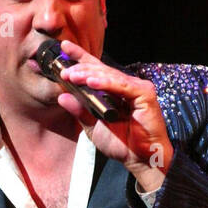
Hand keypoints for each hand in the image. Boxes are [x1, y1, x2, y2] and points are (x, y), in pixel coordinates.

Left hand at [54, 39, 173, 184]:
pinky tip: (91, 82)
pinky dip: (106, 83)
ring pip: (110, 76)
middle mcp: (126, 87)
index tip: (64, 48)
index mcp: (114, 92)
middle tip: (64, 69)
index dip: (81, 58)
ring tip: (73, 75)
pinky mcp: (145, 94)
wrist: (140, 160)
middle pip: (102, 70)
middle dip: (81, 67)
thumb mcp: (93, 127)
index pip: (96, 71)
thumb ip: (80, 111)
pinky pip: (122, 86)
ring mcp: (136, 88)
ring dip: (90, 75)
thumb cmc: (122, 145)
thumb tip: (63, 96)